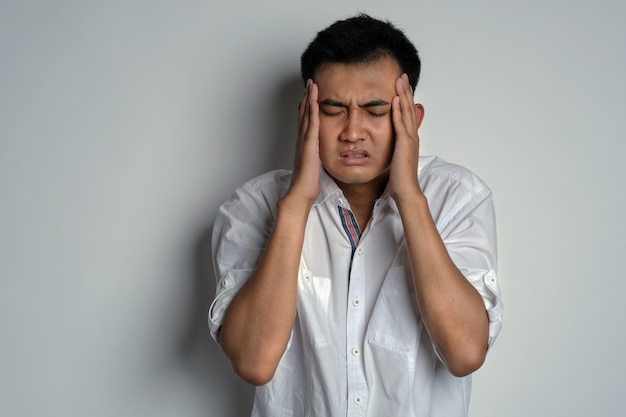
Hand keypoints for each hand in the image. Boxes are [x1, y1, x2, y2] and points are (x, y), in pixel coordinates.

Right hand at [289, 79, 320, 203]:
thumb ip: (315, 157)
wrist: (300, 192)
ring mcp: (304, 141)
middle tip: (310, 83)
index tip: (310, 95)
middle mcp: (301, 139)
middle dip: (307, 97)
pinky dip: (312, 111)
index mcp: (303, 144)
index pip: (304, 120)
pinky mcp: (309, 144)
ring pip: (306, 115)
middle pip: (303, 113)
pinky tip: (314, 100)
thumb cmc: (307, 183)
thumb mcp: (313, 166)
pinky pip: (311, 124)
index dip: (307, 106)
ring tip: (312, 85)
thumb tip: (318, 156)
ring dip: (309, 98)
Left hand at [388, 73, 423, 201]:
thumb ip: (393, 149)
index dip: (404, 99)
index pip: (406, 114)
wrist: (406, 192)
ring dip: (403, 95)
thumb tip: (389, 147)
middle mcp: (411, 136)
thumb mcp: (395, 159)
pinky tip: (394, 99)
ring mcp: (409, 140)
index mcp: (409, 139)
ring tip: (399, 80)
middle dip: (405, 91)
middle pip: (408, 108)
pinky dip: (398, 111)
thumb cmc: (399, 180)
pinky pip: (400, 124)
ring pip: (406, 113)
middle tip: (402, 75)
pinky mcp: (404, 145)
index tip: (400, 86)